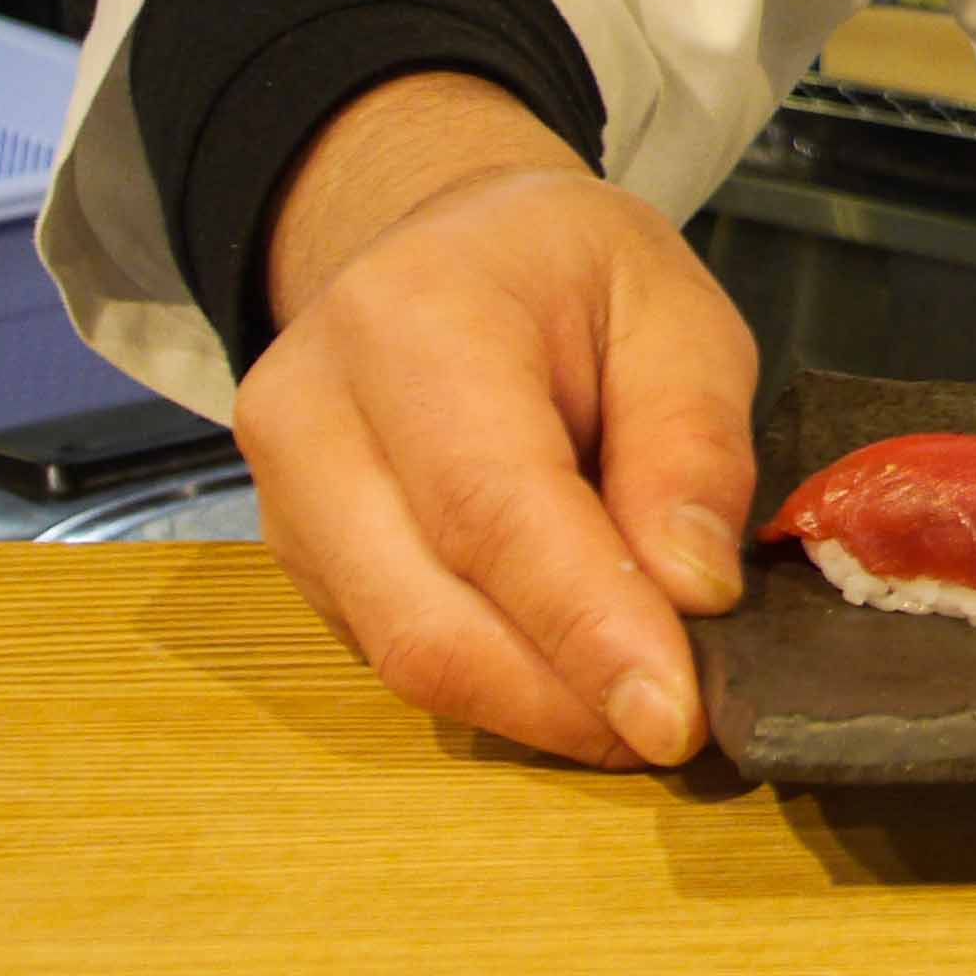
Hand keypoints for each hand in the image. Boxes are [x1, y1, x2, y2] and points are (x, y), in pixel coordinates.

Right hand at [236, 74, 761, 767]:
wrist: (443, 243)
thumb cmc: (569, 272)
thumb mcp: (673, 310)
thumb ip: (691, 441)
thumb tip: (691, 593)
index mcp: (413, 318)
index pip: (491, 505)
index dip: (584, 626)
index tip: (673, 716)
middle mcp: (312, 413)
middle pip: (425, 613)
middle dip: (561, 699)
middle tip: (676, 731)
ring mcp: (284, 497)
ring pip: (401, 655)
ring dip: (532, 708)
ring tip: (640, 710)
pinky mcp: (295, 560)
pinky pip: (390, 652)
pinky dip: (494, 684)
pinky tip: (575, 678)